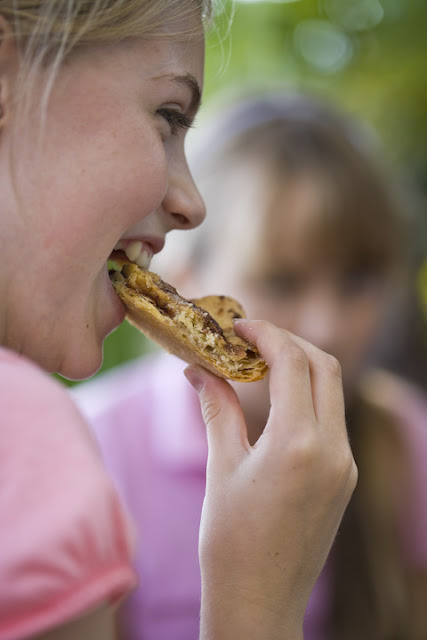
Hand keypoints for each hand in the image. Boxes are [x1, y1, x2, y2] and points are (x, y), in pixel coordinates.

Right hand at [185, 320, 356, 639]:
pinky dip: (308, 397)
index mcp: (299, 444)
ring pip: (333, 391)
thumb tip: (197, 369)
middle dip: (289, 342)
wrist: (260, 603)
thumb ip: (216, 408)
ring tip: (259, 365)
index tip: (238, 326)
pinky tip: (277, 400)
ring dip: (301, 367)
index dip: (265, 333)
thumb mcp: (220, 467)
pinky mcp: (345, 477)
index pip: (293, 362)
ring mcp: (345, 465)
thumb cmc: (230, 541)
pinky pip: (333, 419)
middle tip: (250, 340)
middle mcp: (333, 449)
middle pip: (324, 366)